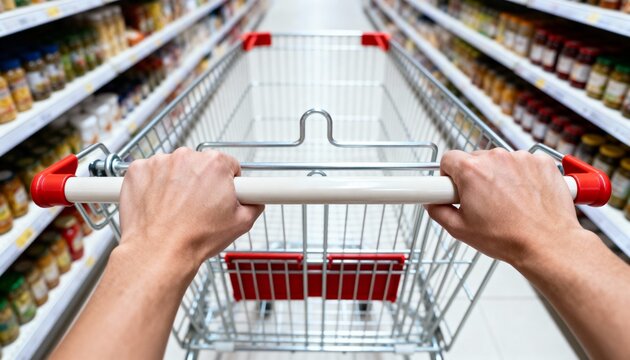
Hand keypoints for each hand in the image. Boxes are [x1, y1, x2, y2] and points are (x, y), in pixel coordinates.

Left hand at [117, 147, 263, 274]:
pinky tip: (158, 205)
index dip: (227, 182)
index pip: (228, 164)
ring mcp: (159, 162)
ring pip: (174, 168)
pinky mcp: (137, 171)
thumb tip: (256, 200)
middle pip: (199, 164)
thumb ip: (255, 204)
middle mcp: (187, 156)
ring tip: (176, 210)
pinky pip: (149, 173)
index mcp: (215, 164)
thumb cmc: (195, 238)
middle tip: (198, 208)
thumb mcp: (241, 224)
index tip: (220, 195)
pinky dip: (152, 185)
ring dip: (176, 183)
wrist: (158, 252)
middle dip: (200, 182)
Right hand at [425, 148, 582, 265]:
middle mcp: (496, 158)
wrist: (547, 244)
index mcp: (471, 171)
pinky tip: (525, 196)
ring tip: (508, 202)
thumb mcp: (460, 230)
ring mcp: (521, 158)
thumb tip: (432, 203)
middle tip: (482, 201)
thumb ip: (438, 212)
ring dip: (500, 176)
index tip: (454, 187)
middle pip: (475, 159)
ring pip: (500, 161)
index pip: (448, 158)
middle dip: (475, 177)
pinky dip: (523, 176)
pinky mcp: (542, 162)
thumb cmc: (508, 238)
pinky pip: (524, 163)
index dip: (448, 175)